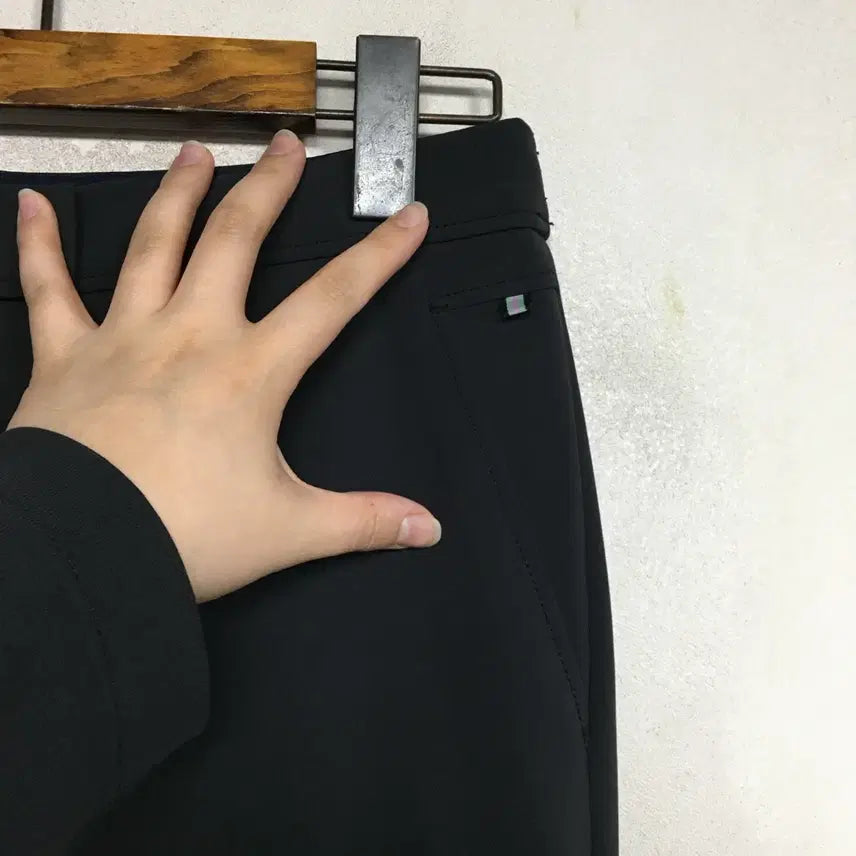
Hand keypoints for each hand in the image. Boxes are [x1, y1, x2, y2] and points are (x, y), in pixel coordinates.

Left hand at [8, 130, 439, 601]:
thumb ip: (363, 522)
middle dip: (268, 189)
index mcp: (250, 371)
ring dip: (177, 193)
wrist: (78, 552)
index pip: (332, 298)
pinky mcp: (65, 357)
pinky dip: (38, 244)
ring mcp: (123, 338)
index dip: (378, 256)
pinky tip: (31, 204)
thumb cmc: (184, 536)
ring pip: (153, 245)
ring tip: (195, 153)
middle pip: (235, 241)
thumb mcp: (288, 531)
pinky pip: (49, 289)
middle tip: (286, 145)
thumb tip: (430, 530)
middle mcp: (190, 335)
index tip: (410, 214)